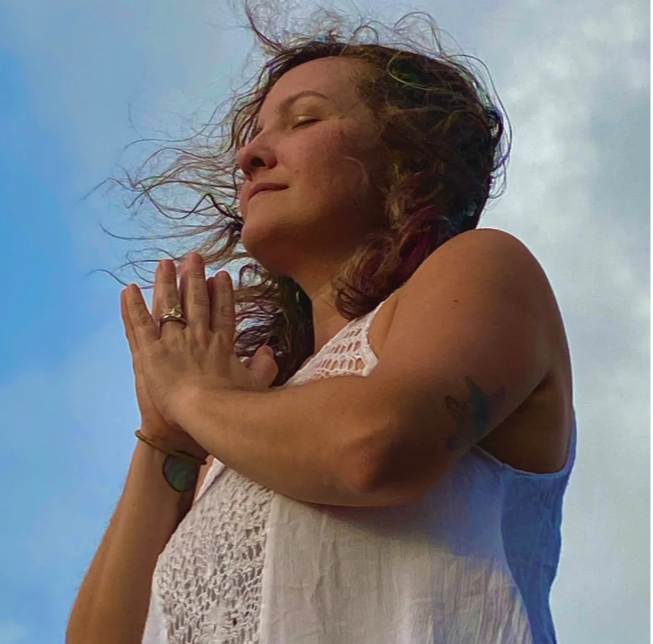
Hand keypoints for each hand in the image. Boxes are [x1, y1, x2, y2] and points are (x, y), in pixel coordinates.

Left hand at [120, 252, 278, 428]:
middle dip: (194, 277)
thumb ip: (264, 367)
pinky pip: (139, 324)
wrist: (206, 415)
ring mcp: (173, 342)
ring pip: (168, 305)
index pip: (222, 312)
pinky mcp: (150, 352)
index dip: (222, 293)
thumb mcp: (256, 386)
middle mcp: (197, 336)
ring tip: (164, 263)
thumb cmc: (233, 408)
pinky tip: (128, 289)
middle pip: (195, 301)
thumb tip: (269, 351)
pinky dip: (133, 307)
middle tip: (193, 257)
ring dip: (165, 282)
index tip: (221, 275)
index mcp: (221, 344)